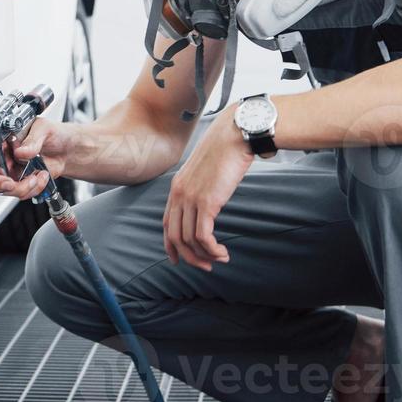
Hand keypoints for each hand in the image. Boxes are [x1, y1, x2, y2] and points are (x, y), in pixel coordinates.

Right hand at [0, 117, 73, 200]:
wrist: (68, 149)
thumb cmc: (54, 134)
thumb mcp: (44, 128)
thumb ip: (32, 140)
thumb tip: (20, 151)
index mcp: (3, 139)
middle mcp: (4, 156)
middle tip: (11, 183)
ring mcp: (11, 171)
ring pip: (4, 188)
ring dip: (22, 187)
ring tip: (37, 177)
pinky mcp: (21, 182)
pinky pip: (20, 193)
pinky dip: (33, 189)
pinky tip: (42, 177)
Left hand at [163, 110, 253, 270]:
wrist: (234, 135)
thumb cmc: (225, 151)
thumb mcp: (206, 170)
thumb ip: (202, 187)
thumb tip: (209, 203)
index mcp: (176, 187)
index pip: (167, 223)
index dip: (171, 245)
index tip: (179, 259)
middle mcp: (178, 194)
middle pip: (176, 237)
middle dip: (190, 257)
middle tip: (206, 266)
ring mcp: (190, 198)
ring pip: (189, 240)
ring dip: (205, 255)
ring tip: (220, 259)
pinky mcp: (206, 202)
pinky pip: (203, 236)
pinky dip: (212, 250)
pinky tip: (223, 252)